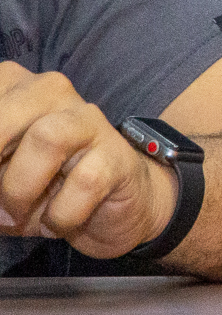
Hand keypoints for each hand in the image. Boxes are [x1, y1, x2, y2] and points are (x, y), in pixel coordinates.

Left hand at [0, 62, 178, 258]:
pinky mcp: (118, 156)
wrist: (112, 206)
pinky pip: (85, 181)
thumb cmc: (41, 188)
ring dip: (18, 188)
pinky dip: (60, 214)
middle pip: (9, 112)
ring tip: (13, 214)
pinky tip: (56, 223)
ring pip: (47, 138)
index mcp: (16, 91)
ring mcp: (89, 122)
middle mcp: (53, 94)